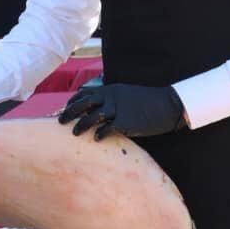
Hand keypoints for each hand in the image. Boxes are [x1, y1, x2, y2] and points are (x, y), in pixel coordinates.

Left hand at [58, 84, 185, 140]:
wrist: (168, 104)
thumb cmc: (147, 101)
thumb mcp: (126, 94)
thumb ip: (111, 99)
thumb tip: (98, 108)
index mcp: (110, 89)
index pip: (84, 93)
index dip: (72, 102)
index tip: (65, 109)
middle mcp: (111, 97)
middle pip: (83, 104)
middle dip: (70, 113)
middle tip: (60, 121)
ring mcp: (118, 109)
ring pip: (92, 117)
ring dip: (81, 125)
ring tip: (75, 133)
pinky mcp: (126, 122)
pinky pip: (108, 129)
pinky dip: (100, 134)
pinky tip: (96, 139)